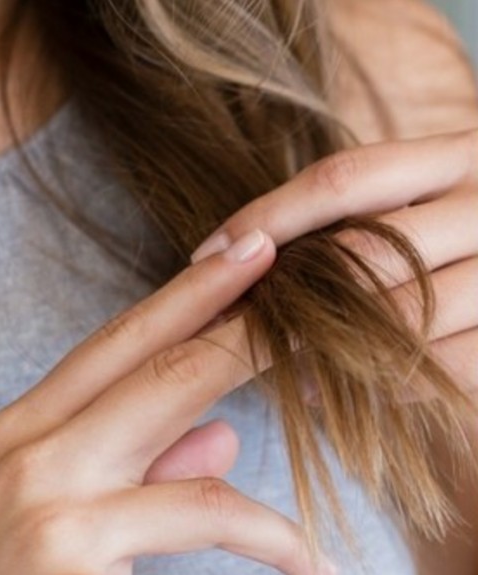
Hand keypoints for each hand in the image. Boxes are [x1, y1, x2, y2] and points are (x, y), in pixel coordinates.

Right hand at [0, 230, 335, 574]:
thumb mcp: (43, 521)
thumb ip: (137, 475)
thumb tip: (223, 436)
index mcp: (16, 430)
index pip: (110, 345)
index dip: (179, 295)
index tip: (235, 252)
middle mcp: (26, 442)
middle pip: (146, 355)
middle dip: (227, 307)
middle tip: (286, 260)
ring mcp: (44, 488)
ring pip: (174, 407)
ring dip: (256, 384)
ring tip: (329, 378)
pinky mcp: (68, 541)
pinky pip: (195, 511)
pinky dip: (265, 529)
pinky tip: (304, 553)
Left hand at [191, 130, 477, 395]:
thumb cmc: (438, 278)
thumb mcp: (401, 231)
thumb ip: (343, 228)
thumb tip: (224, 254)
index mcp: (461, 157)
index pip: (345, 176)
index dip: (267, 215)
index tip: (205, 254)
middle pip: (366, 247)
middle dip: (288, 292)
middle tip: (232, 321)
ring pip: (399, 312)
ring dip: (321, 346)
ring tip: (273, 364)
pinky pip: (437, 365)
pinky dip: (374, 384)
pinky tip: (332, 394)